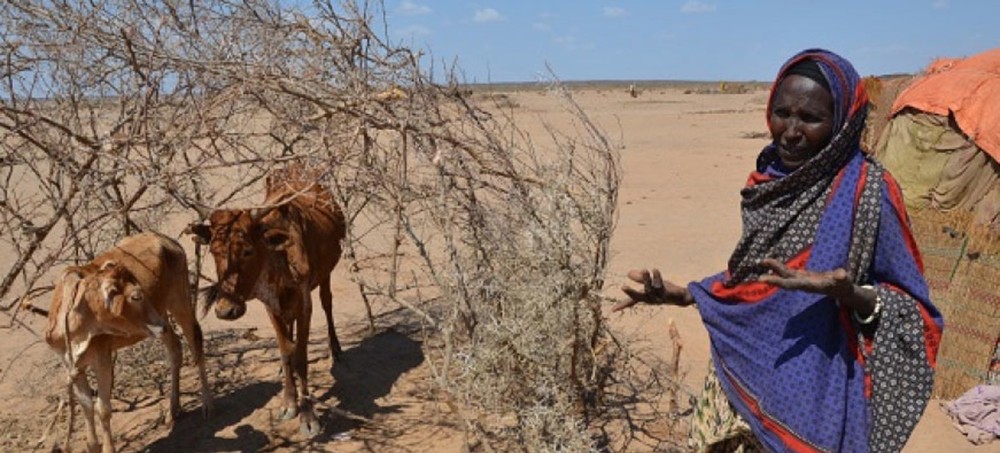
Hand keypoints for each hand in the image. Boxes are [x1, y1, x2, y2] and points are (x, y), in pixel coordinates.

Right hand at [614, 269, 692, 311]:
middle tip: (622, 287)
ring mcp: (660, 297)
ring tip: (643, 269)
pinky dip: (658, 277)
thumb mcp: (651, 284)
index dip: (622, 305)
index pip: (632, 301)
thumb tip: (628, 273)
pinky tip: (654, 269)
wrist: (682, 297)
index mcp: (646, 297)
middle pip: (640, 296)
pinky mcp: (669, 293)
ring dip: (646, 279)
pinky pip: (662, 285)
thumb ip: (641, 279)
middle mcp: (651, 298)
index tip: (612, 310)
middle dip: (631, 292)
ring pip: (651, 288)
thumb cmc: (664, 291)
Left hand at [757, 258, 875, 312]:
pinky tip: (769, 262)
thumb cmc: (844, 284)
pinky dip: (778, 267)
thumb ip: (842, 278)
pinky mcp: (801, 276)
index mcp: (810, 285)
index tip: (767, 280)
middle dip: (773, 279)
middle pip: (785, 281)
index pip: (792, 284)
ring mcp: (800, 280)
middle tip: (759, 278)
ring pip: (785, 274)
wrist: (841, 289)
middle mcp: (802, 284)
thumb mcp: (845, 281)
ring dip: (774, 268)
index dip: (779, 282)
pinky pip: (787, 271)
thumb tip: (841, 274)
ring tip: (761, 261)